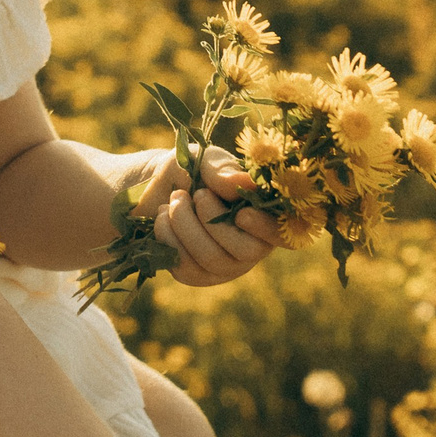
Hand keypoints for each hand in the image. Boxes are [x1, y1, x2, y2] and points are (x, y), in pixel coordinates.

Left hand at [132, 144, 277, 286]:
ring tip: (173, 201)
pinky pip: (186, 269)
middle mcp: (251, 246)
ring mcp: (225, 265)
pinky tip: (163, 220)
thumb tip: (244, 183)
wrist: (152, 188)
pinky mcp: (197, 276)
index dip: (267, 229)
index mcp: (262, 215)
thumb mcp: (203, 160)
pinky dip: (168, 238)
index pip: (283, 234)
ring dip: (184, 223)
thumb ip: (223, 170)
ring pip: (211, 259)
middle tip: (193, 193)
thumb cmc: (189, 171)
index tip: (242, 214)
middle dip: (210, 218)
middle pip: (244, 251)